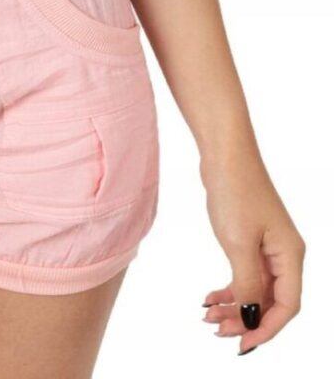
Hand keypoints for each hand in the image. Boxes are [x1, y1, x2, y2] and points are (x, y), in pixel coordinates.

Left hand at [201, 151, 304, 354]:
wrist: (224, 153)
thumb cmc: (235, 191)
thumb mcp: (238, 244)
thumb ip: (246, 284)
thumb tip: (250, 316)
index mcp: (290, 255)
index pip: (287, 305)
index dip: (267, 328)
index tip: (242, 343)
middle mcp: (284, 254)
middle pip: (270, 300)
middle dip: (245, 318)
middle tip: (216, 330)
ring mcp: (267, 246)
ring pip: (255, 288)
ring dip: (234, 305)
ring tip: (207, 316)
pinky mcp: (250, 238)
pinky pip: (244, 273)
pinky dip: (229, 287)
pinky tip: (209, 297)